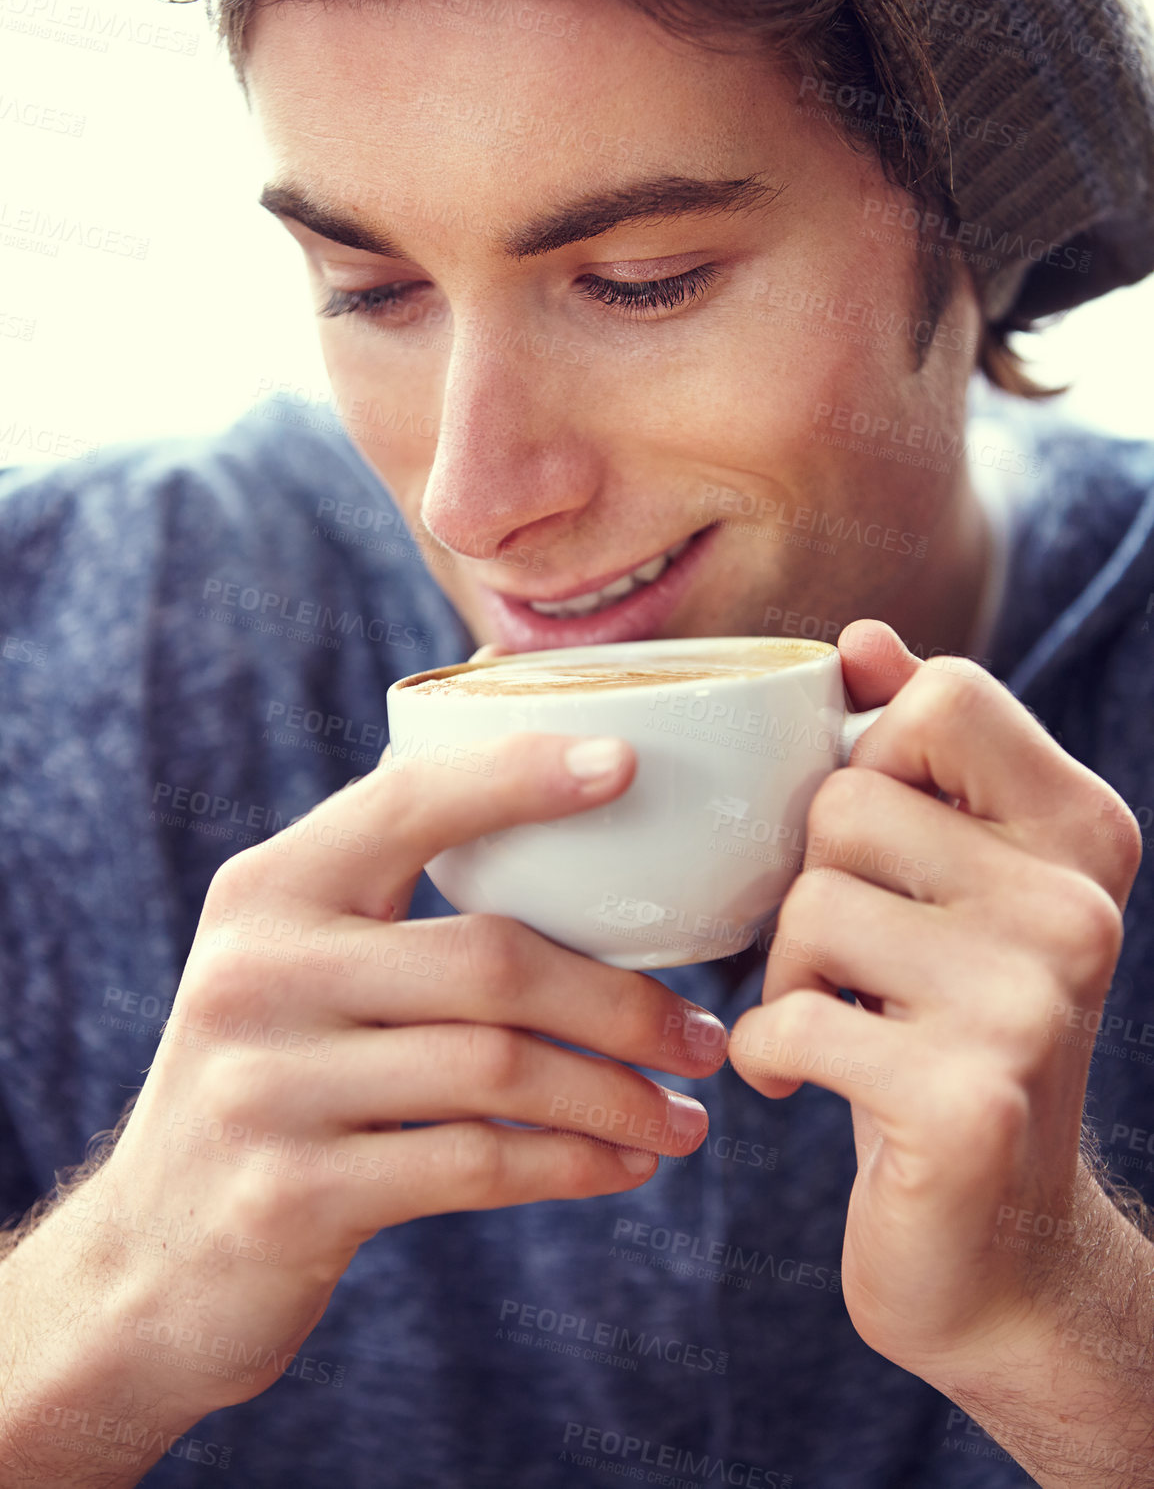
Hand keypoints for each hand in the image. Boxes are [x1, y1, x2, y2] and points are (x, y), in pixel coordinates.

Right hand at [69, 731, 725, 1417]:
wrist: (150, 1261)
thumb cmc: (270, 1083)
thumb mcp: (285, 965)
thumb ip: (377, 889)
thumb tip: (531, 779)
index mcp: (267, 889)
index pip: (409, 803)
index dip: (521, 775)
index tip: (629, 764)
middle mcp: (257, 972)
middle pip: (491, 960)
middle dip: (623, 1001)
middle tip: (704, 1034)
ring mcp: (266, 1087)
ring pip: (499, 1068)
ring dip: (618, 1094)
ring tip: (686, 1113)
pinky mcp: (291, 1196)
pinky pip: (475, 1165)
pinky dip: (573, 1163)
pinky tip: (627, 1164)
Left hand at [728, 619, 1141, 1387]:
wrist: (1002, 1250)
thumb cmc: (953, 1033)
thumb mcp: (960, 883)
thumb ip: (921, 756)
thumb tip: (863, 638)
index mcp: (1085, 833)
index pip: (944, 696)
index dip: (873, 752)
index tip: (882, 840)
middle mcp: (1076, 908)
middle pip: (848, 799)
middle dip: (813, 878)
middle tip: (853, 957)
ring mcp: (1028, 1004)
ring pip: (808, 902)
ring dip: (786, 969)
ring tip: (833, 1017)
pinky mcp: (962, 1100)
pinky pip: (787, 1016)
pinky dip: (768, 1050)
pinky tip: (803, 1080)